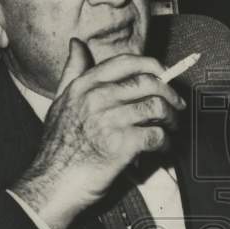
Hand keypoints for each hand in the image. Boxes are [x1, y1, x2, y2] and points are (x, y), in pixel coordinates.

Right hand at [11, 38, 186, 228]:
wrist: (53, 184)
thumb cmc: (58, 148)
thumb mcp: (58, 103)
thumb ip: (72, 72)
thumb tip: (76, 44)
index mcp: (84, 85)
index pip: (127, 62)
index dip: (152, 65)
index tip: (164, 74)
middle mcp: (97, 97)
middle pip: (148, 83)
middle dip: (169, 94)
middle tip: (176, 105)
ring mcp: (110, 120)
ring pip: (157, 108)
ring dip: (171, 118)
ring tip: (171, 127)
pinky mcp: (123, 144)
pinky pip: (157, 135)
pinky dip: (165, 142)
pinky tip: (162, 147)